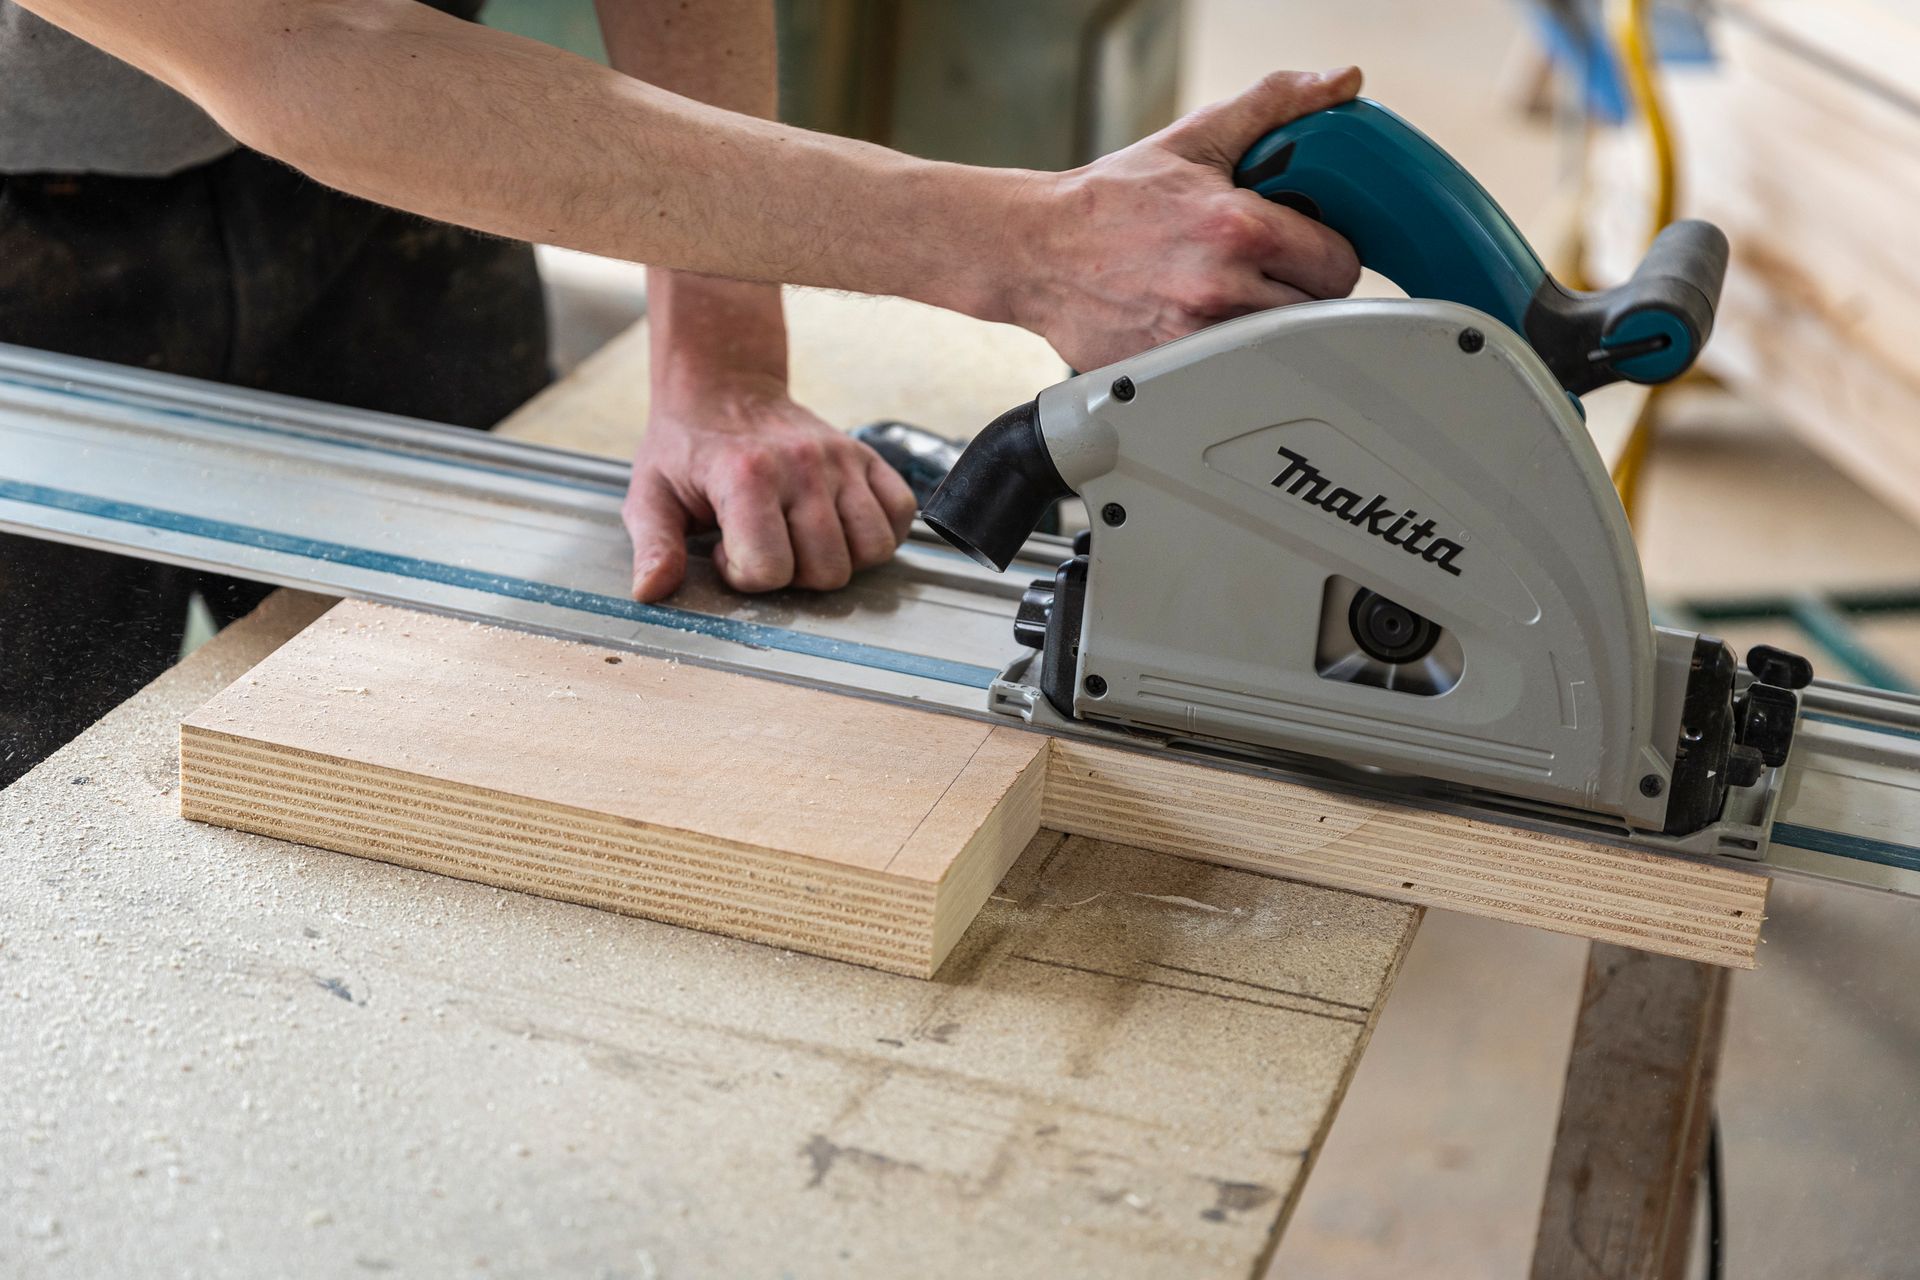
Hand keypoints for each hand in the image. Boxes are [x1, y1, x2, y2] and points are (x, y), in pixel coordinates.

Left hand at [623, 375, 919, 601]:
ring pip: (872, 550)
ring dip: (839, 559)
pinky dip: (879, 533)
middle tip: (766, 543)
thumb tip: (651, 591)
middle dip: (794, 575)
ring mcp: (842, 459)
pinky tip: (838, 527)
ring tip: (801, 538)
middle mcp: (804, 465)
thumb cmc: (687, 448)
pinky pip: (901, 515)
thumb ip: (653, 545)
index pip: (769, 569)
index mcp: (747, 475)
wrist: (725, 390)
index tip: (726, 550)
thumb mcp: (650, 494)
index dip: (745, 576)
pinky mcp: (867, 456)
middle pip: (828, 570)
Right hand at [1005, 67, 1364, 370]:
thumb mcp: (1195, 139)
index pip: (1339, 261)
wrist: (1036, 249)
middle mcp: (1220, 288)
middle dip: (1301, 287)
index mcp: (1238, 228)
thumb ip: (1273, 106)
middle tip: (1270, 270)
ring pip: (1278, 345)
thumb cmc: (1111, 200)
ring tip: (1232, 294)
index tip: (1308, 247)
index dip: (1329, 251)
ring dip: (1266, 323)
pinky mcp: (1172, 372)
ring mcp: (1196, 338)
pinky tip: (1199, 321)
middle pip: (1316, 311)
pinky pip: (1231, 371)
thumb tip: (1338, 82)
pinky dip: (1226, 353)